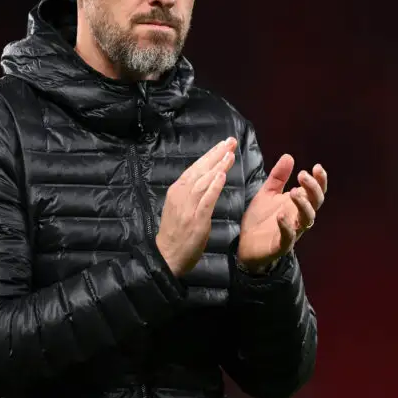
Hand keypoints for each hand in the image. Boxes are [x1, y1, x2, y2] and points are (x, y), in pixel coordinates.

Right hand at [156, 137, 237, 276]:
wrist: (166, 256)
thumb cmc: (175, 233)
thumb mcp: (180, 207)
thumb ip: (191, 193)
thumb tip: (206, 178)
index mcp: (177, 191)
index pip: (195, 168)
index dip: (210, 155)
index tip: (223, 143)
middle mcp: (181, 195)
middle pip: (200, 170)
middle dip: (216, 154)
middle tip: (231, 141)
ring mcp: (188, 207)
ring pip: (204, 182)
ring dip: (217, 167)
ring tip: (230, 154)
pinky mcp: (196, 220)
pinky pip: (206, 201)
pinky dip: (214, 187)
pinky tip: (222, 176)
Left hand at [238, 155, 327, 272]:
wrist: (246, 244)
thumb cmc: (261, 218)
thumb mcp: (268, 192)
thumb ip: (278, 177)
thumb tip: (289, 156)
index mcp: (298, 203)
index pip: (315, 191)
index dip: (320, 180)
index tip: (317, 167)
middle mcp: (299, 217)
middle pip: (316, 203)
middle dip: (312, 188)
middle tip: (302, 175)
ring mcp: (292, 231)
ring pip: (307, 219)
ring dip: (303, 205)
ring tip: (293, 192)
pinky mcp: (281, 245)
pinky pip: (289, 237)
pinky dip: (286, 226)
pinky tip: (280, 216)